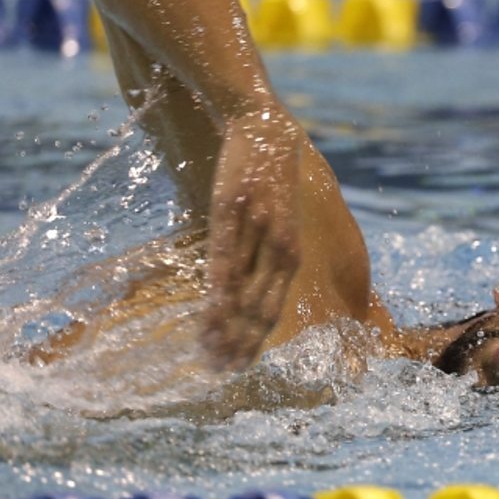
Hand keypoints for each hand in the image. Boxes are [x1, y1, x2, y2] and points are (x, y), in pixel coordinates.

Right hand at [201, 110, 303, 370]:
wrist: (263, 126)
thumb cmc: (268, 175)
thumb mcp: (278, 217)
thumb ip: (266, 252)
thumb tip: (244, 287)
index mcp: (290, 253)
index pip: (272, 309)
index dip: (255, 340)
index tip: (237, 366)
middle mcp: (280, 247)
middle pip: (259, 309)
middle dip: (240, 344)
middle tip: (220, 372)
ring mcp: (258, 231)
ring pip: (241, 291)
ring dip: (226, 327)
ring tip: (208, 354)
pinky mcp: (234, 212)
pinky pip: (224, 259)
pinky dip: (218, 291)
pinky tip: (209, 314)